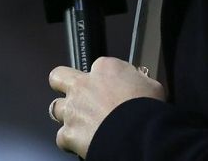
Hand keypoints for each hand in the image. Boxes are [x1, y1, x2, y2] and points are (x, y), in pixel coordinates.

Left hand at [48, 56, 165, 157]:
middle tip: (74, 92)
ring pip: (55, 107)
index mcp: (105, 68)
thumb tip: (139, 80)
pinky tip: (81, 142)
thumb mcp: (152, 85)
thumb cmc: (146, 109)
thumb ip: (140, 79)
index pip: (97, 66)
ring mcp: (73, 109)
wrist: (138, 135)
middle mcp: (83, 85)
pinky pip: (62, 136)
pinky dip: (69, 140)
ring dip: (66, 114)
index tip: (111, 86)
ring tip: (79, 122)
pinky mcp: (69, 133)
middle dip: (62, 83)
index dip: (103, 77)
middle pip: (59, 76)